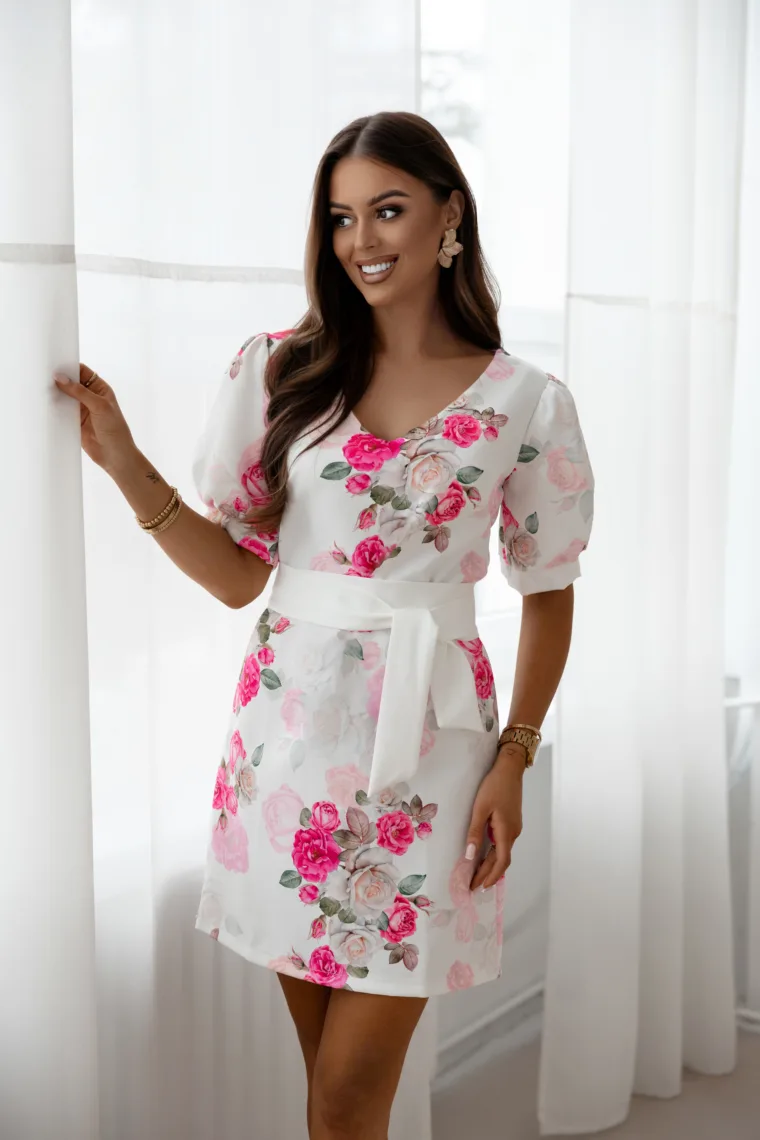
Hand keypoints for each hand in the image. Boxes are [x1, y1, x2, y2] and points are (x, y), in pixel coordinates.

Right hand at [54, 364, 136, 473]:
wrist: (115, 455)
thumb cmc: (115, 429)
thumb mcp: (99, 406)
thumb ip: (80, 392)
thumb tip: (61, 378)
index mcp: (100, 389)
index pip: (83, 372)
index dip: (70, 367)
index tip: (55, 365)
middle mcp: (90, 397)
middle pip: (71, 384)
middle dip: (60, 380)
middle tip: (44, 376)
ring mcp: (82, 410)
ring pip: (65, 397)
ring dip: (56, 395)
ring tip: (42, 390)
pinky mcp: (75, 422)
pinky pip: (62, 412)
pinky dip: (54, 409)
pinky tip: (46, 405)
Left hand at [464, 744, 524, 890]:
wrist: (510, 768)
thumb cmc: (494, 786)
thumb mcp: (480, 808)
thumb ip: (475, 832)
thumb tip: (470, 856)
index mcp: (506, 832)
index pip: (501, 862)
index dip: (490, 876)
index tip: (479, 887)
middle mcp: (513, 833)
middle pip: (501, 860)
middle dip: (488, 874)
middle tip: (473, 886)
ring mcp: (514, 827)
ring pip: (503, 852)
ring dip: (491, 865)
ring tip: (478, 876)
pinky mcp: (512, 822)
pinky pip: (503, 844)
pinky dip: (495, 854)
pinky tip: (486, 856)